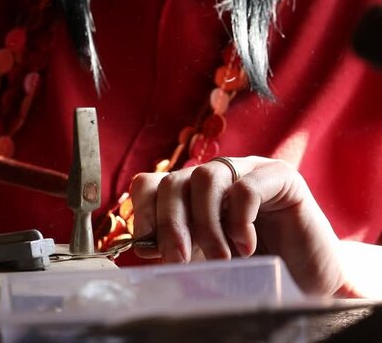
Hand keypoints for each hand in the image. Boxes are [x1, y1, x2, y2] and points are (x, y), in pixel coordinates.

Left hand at [130, 156, 344, 295]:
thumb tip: (144, 244)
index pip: (151, 184)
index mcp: (190, 194)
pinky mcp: (280, 177)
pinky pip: (246, 187)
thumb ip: (176, 247)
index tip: (145, 248)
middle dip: (171, 224)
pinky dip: (239, 221)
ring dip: (205, 224)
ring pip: (206, 177)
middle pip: (174, 181)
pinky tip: (246, 246)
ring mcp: (247, 171)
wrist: (309, 281)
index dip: (142, 211)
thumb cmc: (253, 270)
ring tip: (220, 257)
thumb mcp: (203, 259)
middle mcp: (215, 176)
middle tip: (179, 260)